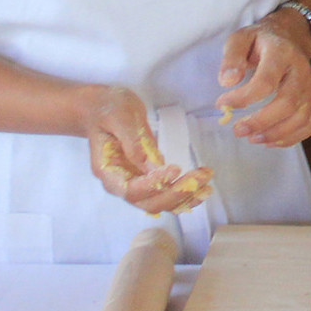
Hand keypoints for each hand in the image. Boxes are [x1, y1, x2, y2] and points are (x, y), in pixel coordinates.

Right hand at [81, 85, 212, 213]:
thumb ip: (133, 141)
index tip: (176, 168)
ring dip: (185, 197)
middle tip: (200, 178)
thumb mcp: (119, 116)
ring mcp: (134, 183)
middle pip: (148, 202)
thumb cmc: (108, 108)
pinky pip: (165, 194)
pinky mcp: (147, 178)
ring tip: (207, 185)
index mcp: (107, 170)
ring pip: (159, 202)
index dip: (153, 184)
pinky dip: (184, 195)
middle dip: (176, 193)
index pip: (130, 189)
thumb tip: (151, 164)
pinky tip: (202, 189)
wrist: (103, 108)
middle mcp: (119, 183)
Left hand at [215, 8, 310, 147]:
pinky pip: (308, 125)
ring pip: (300, 118)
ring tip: (252, 138)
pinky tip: (270, 141)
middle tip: (238, 130)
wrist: (290, 37)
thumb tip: (227, 82)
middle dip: (261, 121)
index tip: (222, 104)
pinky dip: (290, 138)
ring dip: (275, 134)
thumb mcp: (241, 39)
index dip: (244, 97)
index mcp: (281, 53)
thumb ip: (232, 57)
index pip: (266, 81)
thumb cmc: (261, 42)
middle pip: (287, 103)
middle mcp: (301, 70)